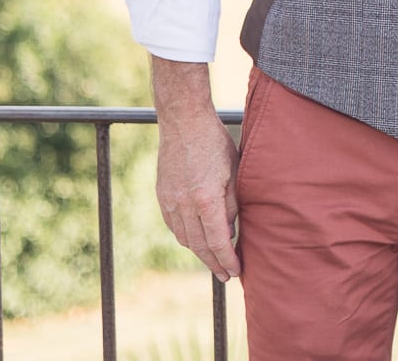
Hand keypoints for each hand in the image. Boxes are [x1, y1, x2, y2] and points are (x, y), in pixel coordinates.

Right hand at [155, 100, 241, 280]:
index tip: (236, 272)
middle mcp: (184, 205)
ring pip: (184, 238)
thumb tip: (230, 232)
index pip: (218, 242)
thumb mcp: (234, 173)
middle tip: (226, 275)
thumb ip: (232, 205)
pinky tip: (195, 239)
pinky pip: (173, 225)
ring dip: (199, 252)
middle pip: (199, 246)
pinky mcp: (161, 196)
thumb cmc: (215, 144)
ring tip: (213, 260)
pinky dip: (185, 236)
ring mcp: (169, 201)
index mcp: (206, 200)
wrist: (184, 122)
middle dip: (214, 263)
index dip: (228, 260)